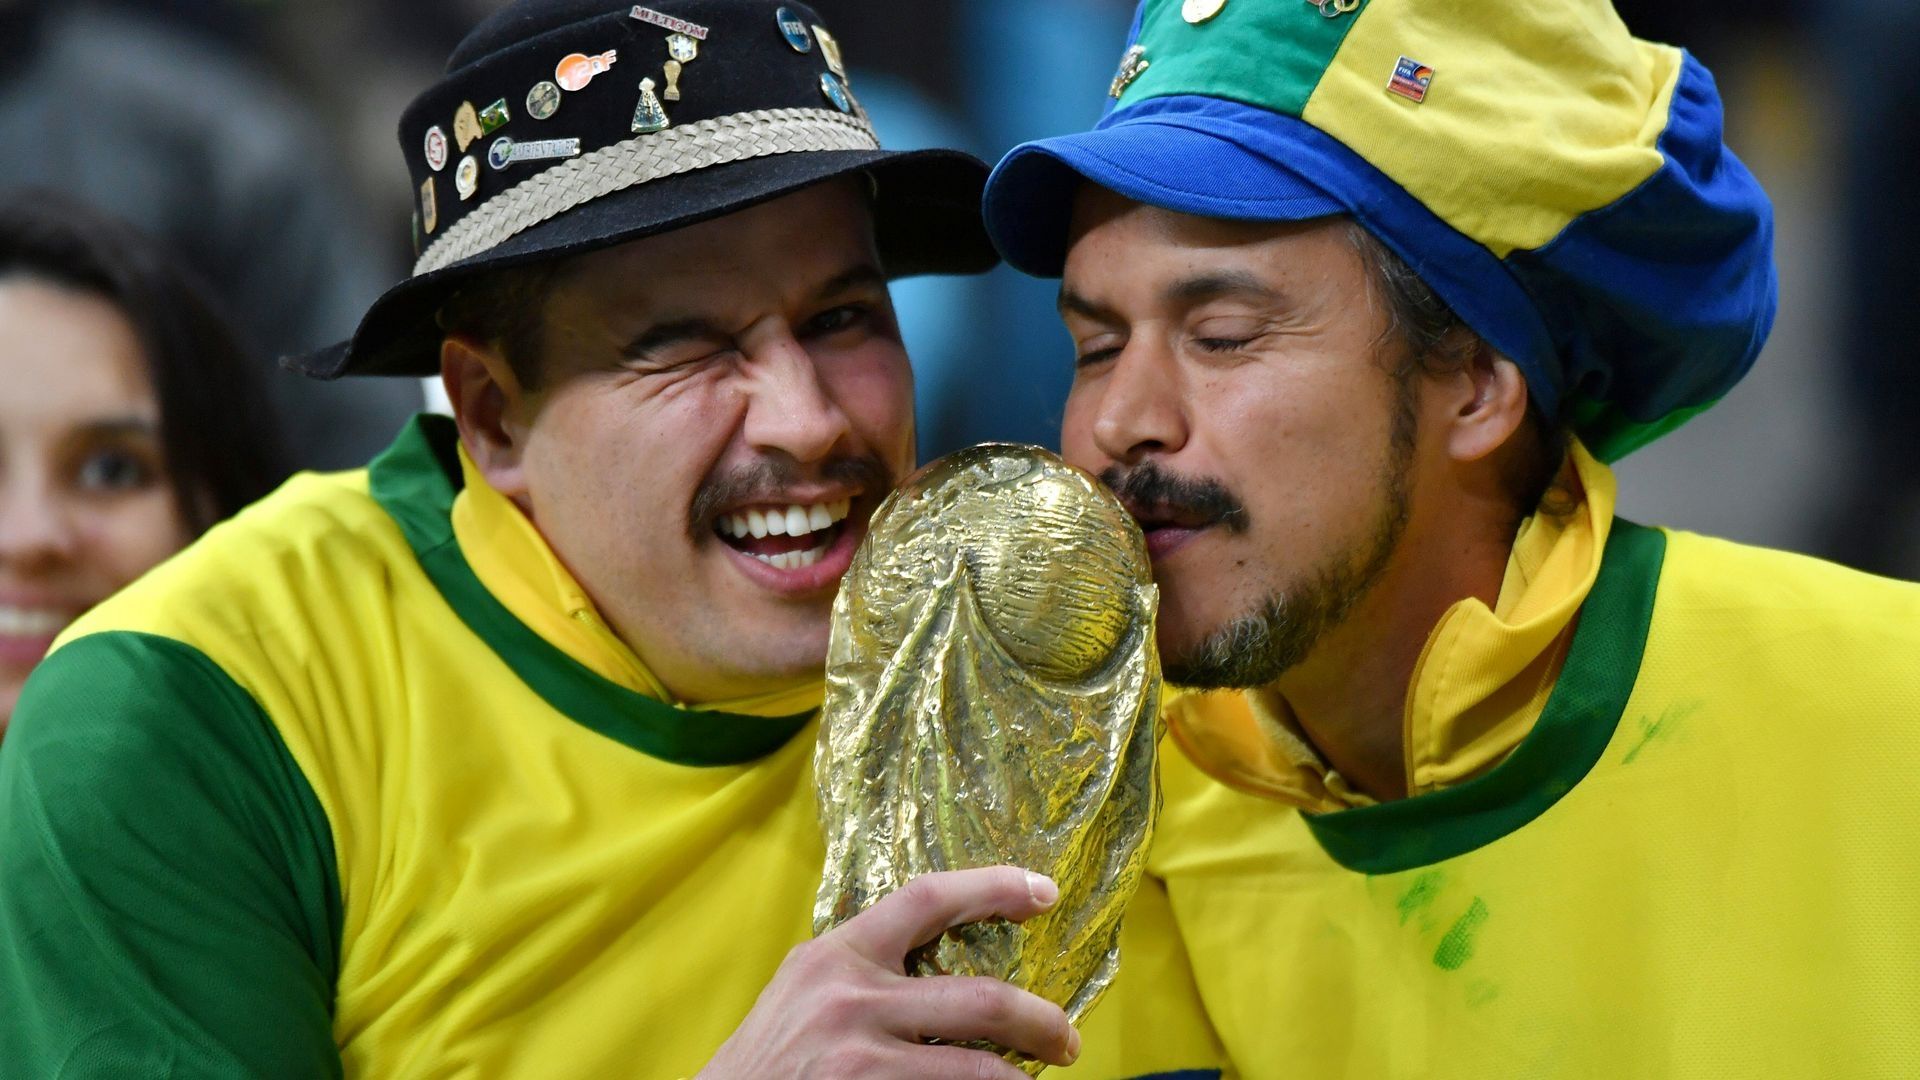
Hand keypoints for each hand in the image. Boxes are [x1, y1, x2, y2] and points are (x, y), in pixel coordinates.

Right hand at [697, 866, 1078, 1078]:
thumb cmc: (763, 1064)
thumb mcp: (803, 992)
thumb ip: (862, 968)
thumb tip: (940, 960)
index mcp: (837, 954)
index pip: (929, 897)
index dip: (995, 886)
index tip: (1044, 890)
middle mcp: (851, 999)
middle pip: (983, 998)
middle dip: (1042, 1022)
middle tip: (1065, 1039)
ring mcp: (859, 1059)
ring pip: (978, 1071)